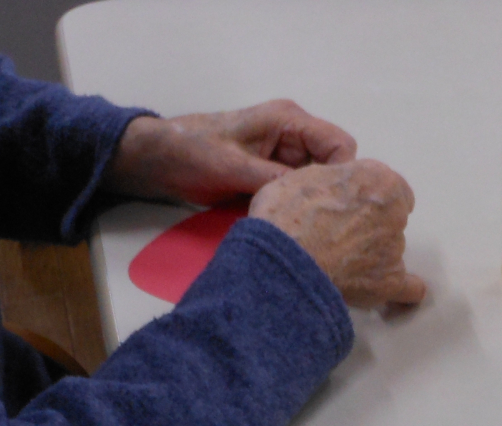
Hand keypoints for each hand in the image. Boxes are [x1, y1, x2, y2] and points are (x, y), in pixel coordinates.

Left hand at [108, 101, 356, 206]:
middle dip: (329, 194)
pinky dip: (296, 209)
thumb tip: (311, 200)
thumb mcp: (233, 167)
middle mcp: (294, 136)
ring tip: (303, 228)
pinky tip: (290, 227)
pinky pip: (298, 193)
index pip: (340, 145)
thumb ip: (274, 179)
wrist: (158, 159)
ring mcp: (285, 157)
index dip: (342, 176)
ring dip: (312, 205)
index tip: (330, 206)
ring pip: (318, 184)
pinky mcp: (274, 176)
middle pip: (334, 167)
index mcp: (289, 120)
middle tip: (317, 223)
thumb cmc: (192, 151)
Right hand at [250, 159, 426, 308]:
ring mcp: (393, 248)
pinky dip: (404, 291)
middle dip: (370, 227)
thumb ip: (332, 181)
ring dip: (374, 257)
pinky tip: (399, 294)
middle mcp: (393, 212)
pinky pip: (409, 288)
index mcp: (376, 179)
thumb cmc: (286, 216)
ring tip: (341, 266)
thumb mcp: (303, 176)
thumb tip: (329, 192)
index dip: (369, 198)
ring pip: (392, 251)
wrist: (285, 259)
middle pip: (391, 219)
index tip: (354, 206)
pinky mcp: (389, 282)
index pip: (389, 187)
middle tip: (340, 236)